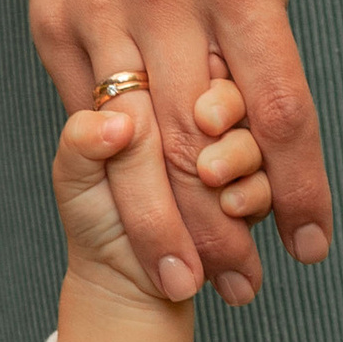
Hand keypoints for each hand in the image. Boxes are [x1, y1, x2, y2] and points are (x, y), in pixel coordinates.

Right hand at [29, 0, 331, 309]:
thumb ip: (261, 34)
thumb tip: (267, 133)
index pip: (281, 111)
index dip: (301, 189)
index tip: (313, 245)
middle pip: (201, 148)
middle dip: (228, 231)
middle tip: (247, 290)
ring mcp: (101, 11)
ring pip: (135, 148)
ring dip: (167, 226)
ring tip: (190, 279)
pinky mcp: (54, 23)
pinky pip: (91, 115)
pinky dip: (119, 171)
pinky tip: (136, 207)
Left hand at [50, 79, 261, 341]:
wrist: (123, 275)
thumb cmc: (94, 215)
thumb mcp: (73, 178)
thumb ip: (81, 143)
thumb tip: (116, 125)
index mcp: (157, 93)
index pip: (193, 66)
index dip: (204, 90)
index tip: (203, 117)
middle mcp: (200, 114)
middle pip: (234, 96)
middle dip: (227, 123)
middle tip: (211, 165)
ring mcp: (231, 148)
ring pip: (257, 135)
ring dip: (242, 160)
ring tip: (221, 191)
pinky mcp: (252, 184)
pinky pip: (269, 179)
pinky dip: (255, 194)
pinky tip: (233, 208)